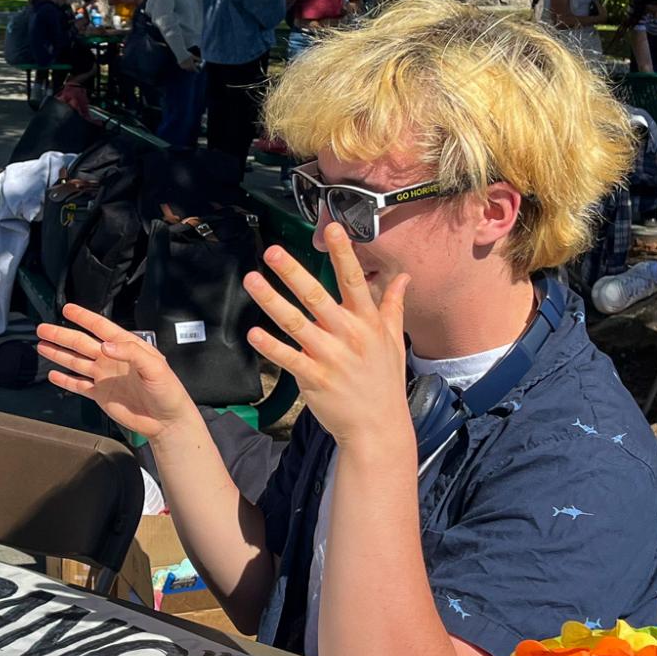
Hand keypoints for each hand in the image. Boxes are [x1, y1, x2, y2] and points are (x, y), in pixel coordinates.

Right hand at [37, 303, 201, 440]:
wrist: (166, 421)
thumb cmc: (168, 391)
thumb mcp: (155, 367)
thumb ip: (130, 352)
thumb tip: (104, 346)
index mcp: (125, 347)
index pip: (100, 327)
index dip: (83, 317)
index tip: (67, 309)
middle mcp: (111, 359)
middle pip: (81, 343)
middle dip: (61, 335)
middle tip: (42, 328)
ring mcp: (104, 377)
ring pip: (75, 362)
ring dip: (58, 353)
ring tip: (41, 345)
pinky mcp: (101, 395)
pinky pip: (79, 385)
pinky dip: (65, 380)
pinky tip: (53, 374)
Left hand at [242, 224, 413, 449]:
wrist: (378, 427)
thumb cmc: (384, 381)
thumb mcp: (394, 340)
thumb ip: (394, 305)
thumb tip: (404, 277)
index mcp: (367, 322)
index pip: (353, 280)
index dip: (343, 253)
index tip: (331, 228)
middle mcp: (348, 335)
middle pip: (317, 297)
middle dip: (294, 272)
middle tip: (273, 252)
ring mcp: (330, 357)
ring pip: (296, 323)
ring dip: (272, 301)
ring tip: (252, 281)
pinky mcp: (314, 379)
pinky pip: (289, 358)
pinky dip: (270, 346)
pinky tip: (253, 333)